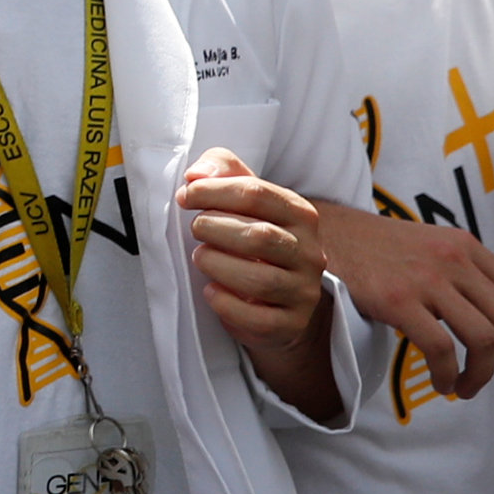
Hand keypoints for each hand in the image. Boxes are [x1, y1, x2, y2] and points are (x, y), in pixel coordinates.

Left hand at [180, 150, 337, 414]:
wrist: (278, 297)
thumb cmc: (252, 236)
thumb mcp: (242, 198)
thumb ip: (221, 170)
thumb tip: (196, 175)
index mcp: (300, 215)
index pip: (257, 194)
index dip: (213, 192)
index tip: (184, 196)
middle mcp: (309, 252)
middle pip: (260, 236)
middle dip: (214, 229)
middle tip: (195, 229)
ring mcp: (303, 290)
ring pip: (259, 280)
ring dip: (217, 265)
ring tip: (201, 257)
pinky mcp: (290, 323)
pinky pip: (257, 318)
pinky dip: (226, 304)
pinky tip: (211, 291)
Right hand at [318, 202, 493, 401]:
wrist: (319, 235)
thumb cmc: (373, 251)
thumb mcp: (429, 248)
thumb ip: (463, 275)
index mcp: (467, 247)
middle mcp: (454, 260)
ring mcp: (426, 279)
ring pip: (484, 339)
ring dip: (483, 375)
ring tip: (466, 388)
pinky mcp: (396, 299)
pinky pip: (440, 347)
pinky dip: (446, 373)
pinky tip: (440, 382)